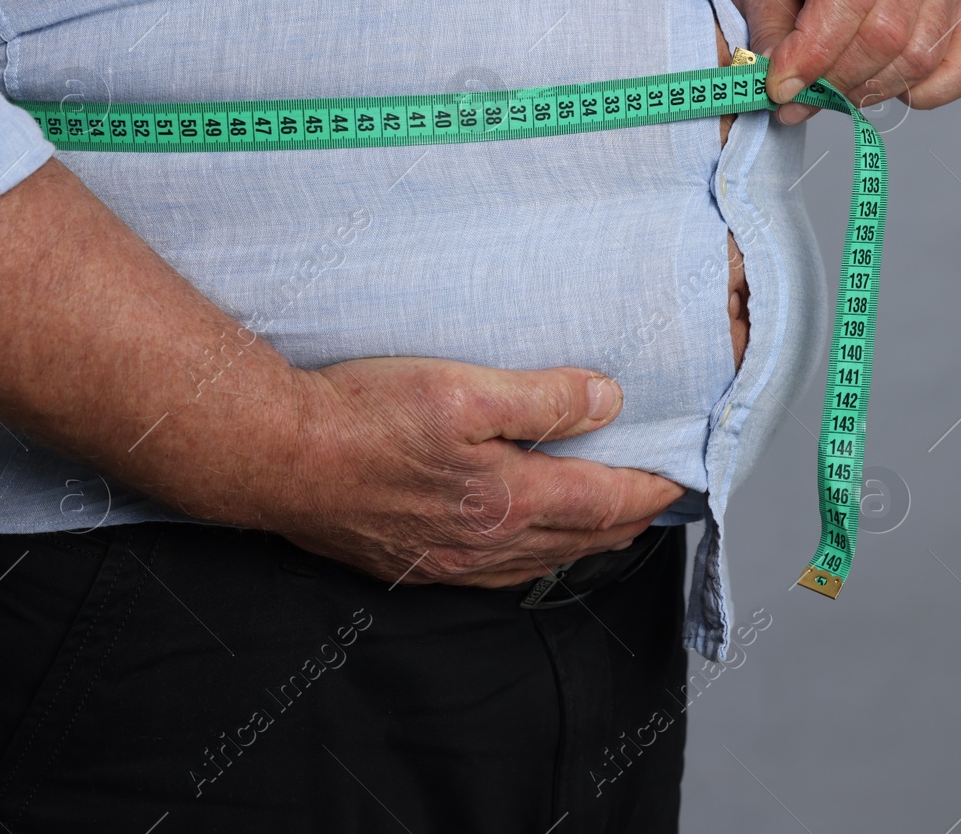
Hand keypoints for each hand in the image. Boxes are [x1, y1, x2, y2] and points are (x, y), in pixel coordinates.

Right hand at [275, 358, 685, 587]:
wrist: (278, 459)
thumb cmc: (363, 416)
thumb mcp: (463, 388)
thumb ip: (543, 398)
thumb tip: (609, 399)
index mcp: (509, 501)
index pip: (605, 503)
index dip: (650, 490)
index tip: (682, 477)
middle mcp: (488, 546)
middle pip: (583, 541)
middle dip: (629, 519)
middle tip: (660, 496)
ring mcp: (452, 563)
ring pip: (544, 561)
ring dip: (586, 540)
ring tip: (612, 518)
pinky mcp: (420, 564)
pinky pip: (502, 571)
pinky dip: (538, 554)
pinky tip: (534, 540)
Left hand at [728, 0, 960, 123]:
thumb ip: (766, 29)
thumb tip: (784, 87)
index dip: (813, 52)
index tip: (780, 88)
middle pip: (885, 35)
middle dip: (835, 80)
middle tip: (801, 94)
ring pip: (919, 58)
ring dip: (870, 89)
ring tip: (836, 86)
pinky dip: (924, 94)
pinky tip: (885, 81)